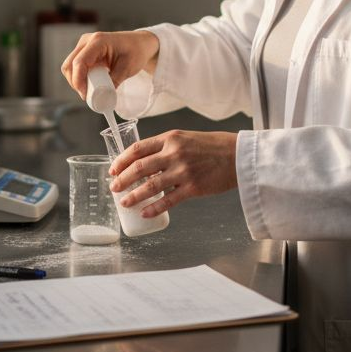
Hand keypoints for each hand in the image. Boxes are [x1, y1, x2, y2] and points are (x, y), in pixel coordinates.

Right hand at [61, 30, 159, 99]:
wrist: (139, 43)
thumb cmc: (136, 52)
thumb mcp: (128, 68)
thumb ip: (114, 81)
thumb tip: (102, 97)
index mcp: (98, 41)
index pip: (80, 62)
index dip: (78, 81)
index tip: (85, 95)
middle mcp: (87, 40)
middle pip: (69, 64)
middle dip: (75, 83)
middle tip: (87, 96)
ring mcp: (84, 45)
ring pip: (69, 66)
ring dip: (75, 81)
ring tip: (88, 91)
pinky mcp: (84, 51)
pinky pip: (74, 66)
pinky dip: (78, 77)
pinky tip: (88, 85)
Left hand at [109, 130, 237, 216]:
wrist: (237, 155)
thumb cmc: (212, 147)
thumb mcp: (185, 139)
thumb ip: (166, 147)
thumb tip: (145, 161)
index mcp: (170, 139)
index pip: (138, 148)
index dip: (122, 160)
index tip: (113, 169)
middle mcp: (174, 153)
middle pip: (139, 168)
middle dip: (122, 179)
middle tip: (114, 188)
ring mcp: (183, 171)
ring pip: (150, 185)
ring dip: (134, 195)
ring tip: (125, 202)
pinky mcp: (193, 187)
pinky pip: (168, 200)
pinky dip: (154, 208)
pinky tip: (145, 213)